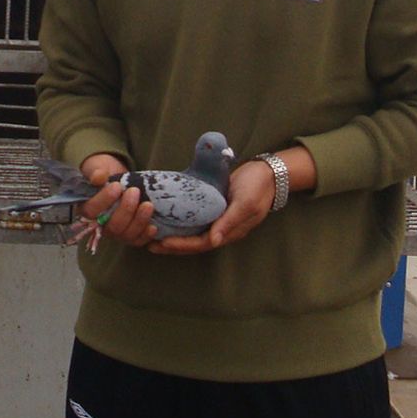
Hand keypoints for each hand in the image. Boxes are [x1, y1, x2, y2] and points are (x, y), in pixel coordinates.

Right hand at [77, 154, 161, 248]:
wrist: (119, 180)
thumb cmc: (105, 173)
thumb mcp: (98, 167)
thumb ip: (96, 173)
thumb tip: (98, 177)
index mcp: (87, 209)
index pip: (91, 211)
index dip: (104, 200)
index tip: (117, 186)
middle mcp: (100, 225)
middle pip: (112, 227)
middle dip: (126, 210)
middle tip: (134, 191)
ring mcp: (116, 232)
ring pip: (126, 234)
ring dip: (139, 221)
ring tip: (148, 205)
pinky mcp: (130, 234)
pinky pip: (137, 240)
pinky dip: (146, 235)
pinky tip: (153, 226)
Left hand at [150, 158, 274, 255]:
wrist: (268, 172)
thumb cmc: (258, 186)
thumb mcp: (245, 203)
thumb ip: (230, 222)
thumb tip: (214, 242)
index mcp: (230, 231)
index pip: (201, 243)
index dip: (181, 245)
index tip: (162, 242)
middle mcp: (222, 229)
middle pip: (194, 242)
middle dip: (172, 245)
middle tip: (148, 244)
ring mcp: (218, 219)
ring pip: (193, 232)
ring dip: (174, 235)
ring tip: (152, 234)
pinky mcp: (214, 208)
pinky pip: (195, 220)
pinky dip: (181, 221)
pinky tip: (167, 218)